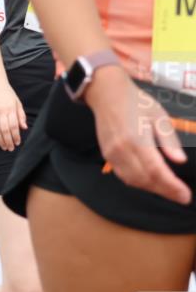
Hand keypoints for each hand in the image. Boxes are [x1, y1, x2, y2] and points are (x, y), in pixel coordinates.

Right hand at [0, 81, 26, 151]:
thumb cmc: (8, 94)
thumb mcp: (18, 103)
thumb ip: (21, 116)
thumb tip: (24, 128)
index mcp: (10, 109)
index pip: (13, 125)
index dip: (16, 136)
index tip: (18, 142)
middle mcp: (0, 112)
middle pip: (4, 130)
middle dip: (8, 141)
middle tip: (11, 148)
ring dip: (0, 141)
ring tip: (4, 147)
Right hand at [85, 67, 189, 204]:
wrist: (107, 94)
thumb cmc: (136, 102)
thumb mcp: (159, 116)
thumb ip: (169, 140)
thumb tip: (180, 160)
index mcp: (137, 140)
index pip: (156, 171)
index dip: (171, 186)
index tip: (185, 196)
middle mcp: (122, 150)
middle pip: (145, 180)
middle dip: (164, 191)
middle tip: (181, 196)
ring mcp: (112, 154)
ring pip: (132, 181)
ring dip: (151, 189)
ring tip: (168, 190)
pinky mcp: (107, 155)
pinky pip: (123, 175)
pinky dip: (138, 183)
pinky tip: (150, 182)